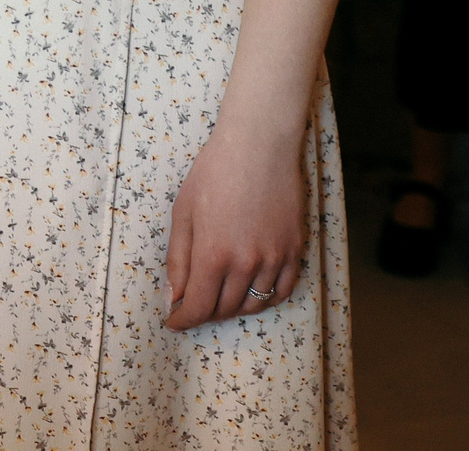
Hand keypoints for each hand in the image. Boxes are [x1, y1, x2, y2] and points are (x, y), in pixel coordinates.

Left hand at [164, 126, 305, 329]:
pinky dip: (264, 300)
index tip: (173, 322)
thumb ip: (178, 259)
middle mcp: (247, 263)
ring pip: (254, 304)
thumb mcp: (183, 212)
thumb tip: (173, 296)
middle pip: (224, 308)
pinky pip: (282, 291)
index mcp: (213, 254)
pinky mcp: (295, 251)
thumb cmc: (213, 173)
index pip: (198, 306)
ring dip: (232, 308)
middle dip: (204, 312)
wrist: (259, 146)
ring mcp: (275, 259)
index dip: (183, 320)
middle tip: (191, 305)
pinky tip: (251, 293)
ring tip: (217, 297)